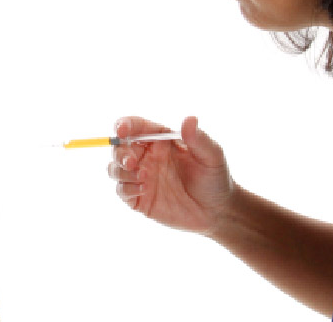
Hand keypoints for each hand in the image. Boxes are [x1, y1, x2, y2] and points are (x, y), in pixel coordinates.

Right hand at [108, 116, 234, 234]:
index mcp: (161, 140)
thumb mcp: (212, 156)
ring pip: (115, 168)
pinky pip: (121, 190)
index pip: (136, 127)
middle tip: (131, 162)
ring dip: (120, 170)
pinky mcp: (139, 198)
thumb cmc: (215, 179)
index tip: (121, 130)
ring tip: (143, 177)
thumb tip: (189, 118)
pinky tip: (144, 190)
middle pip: (119, 147)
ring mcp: (141, 177)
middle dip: (120, 152)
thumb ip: (199, 138)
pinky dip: (126, 188)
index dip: (125, 125)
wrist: (218, 212)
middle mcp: (147, 156)